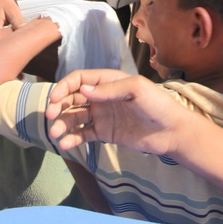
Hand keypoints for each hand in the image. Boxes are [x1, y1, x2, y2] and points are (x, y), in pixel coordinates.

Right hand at [45, 70, 188, 154]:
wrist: (172, 131)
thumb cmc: (158, 104)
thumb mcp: (137, 89)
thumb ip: (110, 90)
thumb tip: (83, 90)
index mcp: (108, 81)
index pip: (80, 79)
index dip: (64, 86)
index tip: (55, 98)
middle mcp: (102, 96)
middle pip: (73, 97)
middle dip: (58, 105)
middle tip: (50, 116)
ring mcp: (102, 115)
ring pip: (75, 117)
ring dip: (62, 123)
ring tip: (56, 133)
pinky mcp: (105, 133)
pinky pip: (84, 134)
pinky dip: (73, 138)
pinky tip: (66, 144)